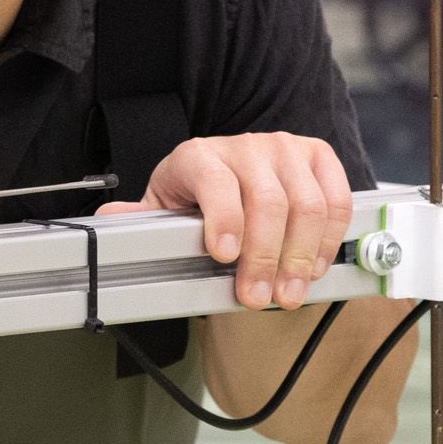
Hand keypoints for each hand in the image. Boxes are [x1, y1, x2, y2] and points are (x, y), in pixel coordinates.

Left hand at [100, 132, 353, 309]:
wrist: (231, 166)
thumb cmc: (196, 192)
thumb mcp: (165, 204)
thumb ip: (141, 218)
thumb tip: (107, 222)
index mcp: (199, 155)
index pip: (215, 182)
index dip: (224, 219)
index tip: (224, 255)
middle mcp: (246, 146)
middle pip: (268, 202)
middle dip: (265, 257)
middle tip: (259, 296)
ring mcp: (286, 149)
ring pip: (306, 205)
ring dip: (300, 256)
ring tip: (289, 292)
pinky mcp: (318, 157)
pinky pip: (335, 199)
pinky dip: (328, 238)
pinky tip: (313, 266)